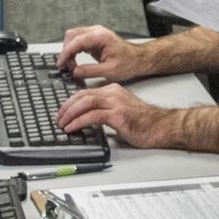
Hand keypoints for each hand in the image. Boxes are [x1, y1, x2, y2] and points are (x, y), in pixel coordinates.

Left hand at [55, 83, 169, 148]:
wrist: (160, 126)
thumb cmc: (144, 122)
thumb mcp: (121, 111)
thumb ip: (106, 111)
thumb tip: (87, 119)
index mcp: (113, 91)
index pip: (86, 92)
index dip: (71, 102)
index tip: (63, 112)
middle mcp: (113, 93)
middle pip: (82, 95)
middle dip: (66, 107)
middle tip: (58, 118)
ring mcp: (115, 103)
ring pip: (85, 103)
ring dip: (70, 114)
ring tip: (62, 123)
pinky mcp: (117, 114)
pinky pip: (92, 116)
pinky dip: (79, 122)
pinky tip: (72, 128)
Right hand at [56, 25, 144, 81]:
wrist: (138, 59)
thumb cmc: (129, 63)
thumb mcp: (110, 71)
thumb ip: (90, 71)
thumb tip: (75, 72)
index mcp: (101, 37)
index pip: (76, 41)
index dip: (66, 53)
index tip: (61, 64)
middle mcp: (97, 32)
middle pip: (71, 36)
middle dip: (66, 51)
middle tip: (67, 67)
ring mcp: (95, 34)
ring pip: (73, 37)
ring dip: (69, 51)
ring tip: (72, 66)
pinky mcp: (94, 39)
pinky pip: (78, 41)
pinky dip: (73, 51)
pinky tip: (75, 63)